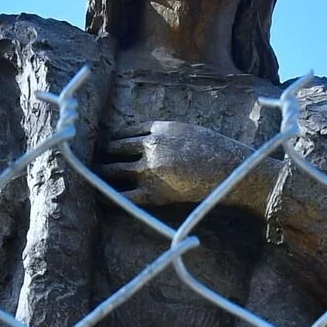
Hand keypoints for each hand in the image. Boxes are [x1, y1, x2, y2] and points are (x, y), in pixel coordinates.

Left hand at [100, 121, 256, 208]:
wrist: (234, 171)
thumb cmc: (219, 153)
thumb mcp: (190, 132)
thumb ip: (169, 135)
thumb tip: (153, 142)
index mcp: (160, 128)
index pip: (126, 132)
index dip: (115, 141)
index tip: (107, 147)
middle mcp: (150, 145)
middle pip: (115, 148)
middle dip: (104, 155)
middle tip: (92, 163)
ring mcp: (150, 168)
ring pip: (113, 169)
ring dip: (101, 174)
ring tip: (93, 179)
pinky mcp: (154, 192)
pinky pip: (122, 196)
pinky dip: (108, 196)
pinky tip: (101, 198)